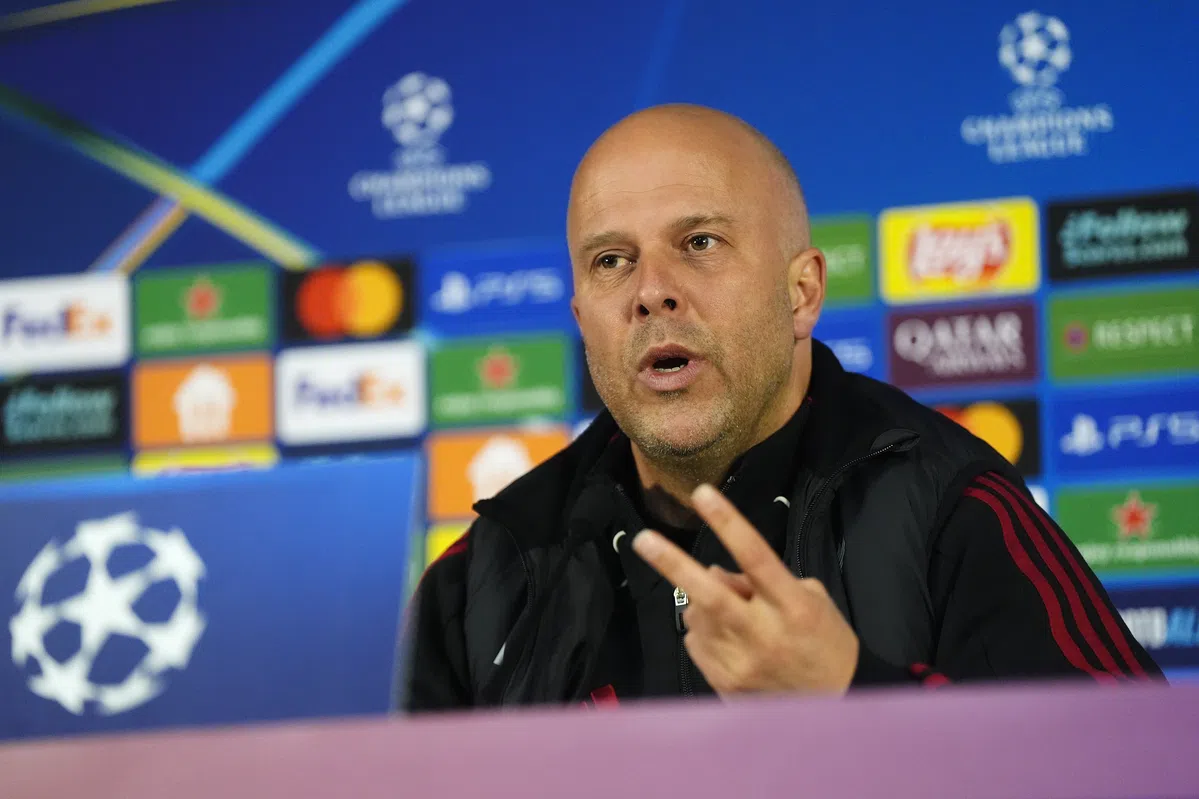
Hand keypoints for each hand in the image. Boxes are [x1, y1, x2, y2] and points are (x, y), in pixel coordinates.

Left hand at [632, 483, 858, 695]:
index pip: (756, 556)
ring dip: (700, 603)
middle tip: (643, 539)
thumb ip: (762, 581)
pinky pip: (695, 643)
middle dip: (673, 564)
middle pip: (710, 594)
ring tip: (728, 612)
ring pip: (697, 616)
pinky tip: (727, 638)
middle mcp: (764, 633)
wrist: (835, 705)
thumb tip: (714, 571)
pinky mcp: (725, 682)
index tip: (702, 494)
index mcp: (792, 606)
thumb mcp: (809, 599)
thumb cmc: (824, 641)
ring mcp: (741, 662)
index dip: (728, 523)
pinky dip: (703, 631)